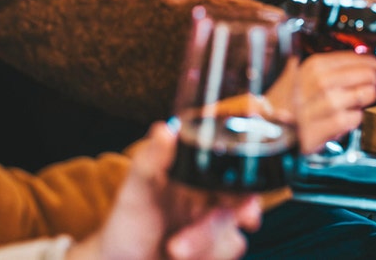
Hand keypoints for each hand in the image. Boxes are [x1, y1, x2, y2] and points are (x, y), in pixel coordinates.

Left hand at [65, 123, 260, 259]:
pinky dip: (205, 259)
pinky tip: (182, 259)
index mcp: (200, 176)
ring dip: (202, 248)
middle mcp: (214, 199)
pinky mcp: (215, 252)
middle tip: (180, 247)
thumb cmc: (127, 226)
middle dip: (211, 230)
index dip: (247, 183)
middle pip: (240, 208)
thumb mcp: (136, 192)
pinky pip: (227, 254)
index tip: (243, 204)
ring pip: (233, 239)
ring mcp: (216, 229)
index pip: (237, 171)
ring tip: (172, 251)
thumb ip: (152, 161)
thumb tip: (164, 129)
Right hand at [266, 53, 375, 153]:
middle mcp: (316, 84)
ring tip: (365, 97)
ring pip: (360, 96)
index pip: (351, 58)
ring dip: (366, 97)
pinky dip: (355, 118)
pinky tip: (351, 116)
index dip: (367, 62)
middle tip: (372, 83)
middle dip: (371, 79)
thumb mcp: (296, 75)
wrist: (262, 130)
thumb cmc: (283, 103)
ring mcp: (319, 106)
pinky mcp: (320, 129)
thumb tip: (351, 55)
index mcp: (311, 67)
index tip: (373, 65)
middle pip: (362, 75)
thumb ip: (319, 66)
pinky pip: (351, 119)